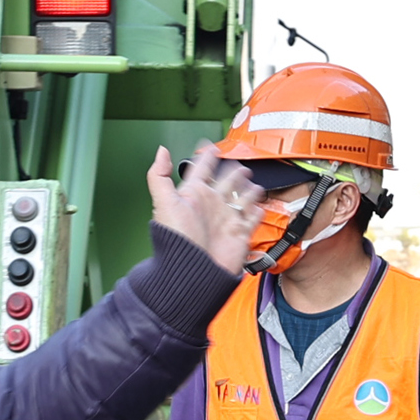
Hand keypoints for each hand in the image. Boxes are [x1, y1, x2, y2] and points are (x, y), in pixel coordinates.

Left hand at [147, 142, 261, 278]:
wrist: (194, 271)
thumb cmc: (177, 241)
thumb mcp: (165, 203)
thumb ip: (160, 176)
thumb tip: (161, 152)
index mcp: (194, 196)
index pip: (201, 170)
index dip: (206, 158)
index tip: (210, 148)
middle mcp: (211, 205)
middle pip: (225, 182)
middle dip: (233, 172)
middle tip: (239, 164)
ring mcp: (226, 219)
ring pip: (241, 197)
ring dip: (248, 189)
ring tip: (253, 182)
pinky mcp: (239, 233)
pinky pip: (251, 219)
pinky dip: (257, 212)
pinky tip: (259, 206)